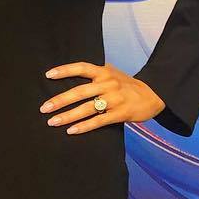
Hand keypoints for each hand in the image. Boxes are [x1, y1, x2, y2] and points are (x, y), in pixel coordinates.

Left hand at [40, 60, 165, 132]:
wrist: (154, 95)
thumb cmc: (128, 85)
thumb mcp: (113, 73)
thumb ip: (95, 74)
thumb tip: (72, 74)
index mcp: (104, 71)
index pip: (81, 67)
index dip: (64, 70)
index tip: (48, 75)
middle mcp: (108, 84)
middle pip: (80, 91)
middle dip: (60, 100)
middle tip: (44, 108)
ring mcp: (114, 99)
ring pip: (87, 108)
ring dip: (68, 116)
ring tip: (53, 122)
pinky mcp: (120, 114)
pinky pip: (98, 121)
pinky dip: (84, 126)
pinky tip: (71, 131)